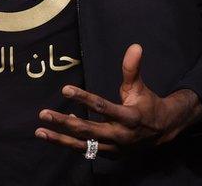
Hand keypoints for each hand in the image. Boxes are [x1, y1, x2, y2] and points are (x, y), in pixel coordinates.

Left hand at [35, 44, 201, 157]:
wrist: (162, 131)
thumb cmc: (147, 104)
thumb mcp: (139, 87)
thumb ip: (132, 69)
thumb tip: (134, 46)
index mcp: (129, 118)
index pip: (102, 107)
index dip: (84, 98)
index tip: (65, 89)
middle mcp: (120, 136)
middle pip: (88, 129)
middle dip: (64, 122)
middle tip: (43, 114)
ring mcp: (114, 148)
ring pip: (83, 145)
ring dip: (60, 139)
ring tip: (39, 132)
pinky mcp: (109, 154)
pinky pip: (86, 149)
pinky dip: (71, 142)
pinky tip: (56, 133)